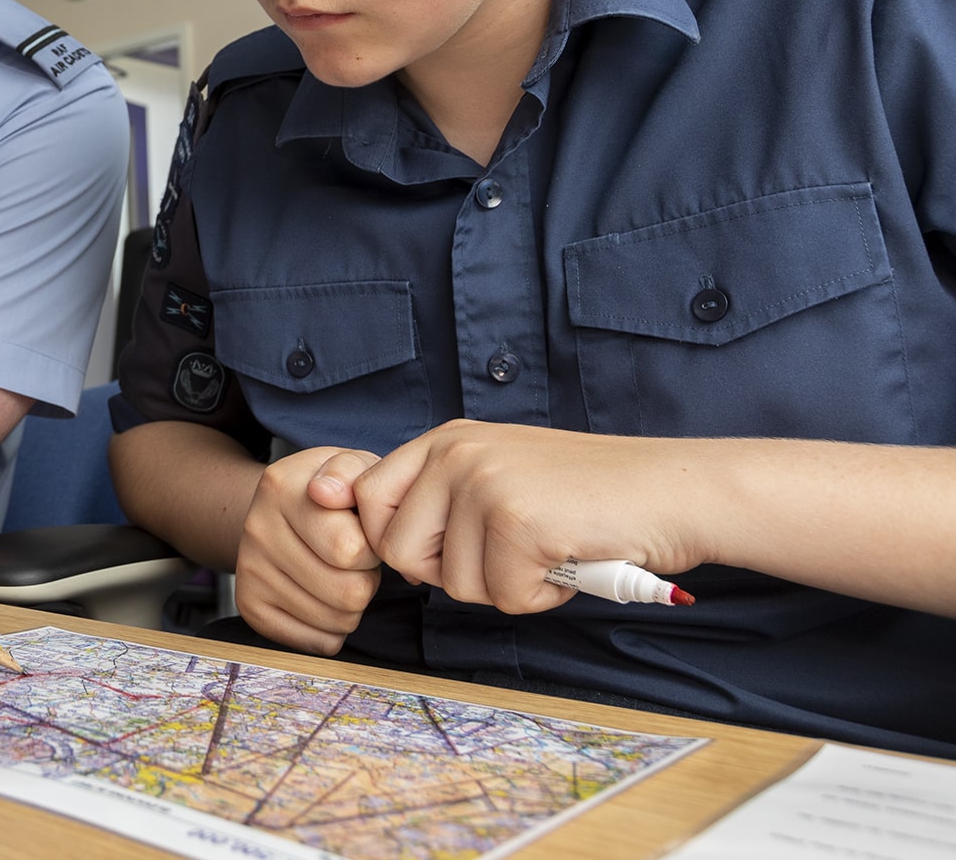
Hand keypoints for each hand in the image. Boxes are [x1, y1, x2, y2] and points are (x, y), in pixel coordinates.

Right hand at [234, 446, 383, 654]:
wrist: (283, 509)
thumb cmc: (332, 493)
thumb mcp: (350, 466)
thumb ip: (351, 470)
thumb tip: (326, 492)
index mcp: (282, 488)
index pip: (350, 551)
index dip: (373, 548)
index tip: (364, 534)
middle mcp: (257, 529)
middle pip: (347, 593)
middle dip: (366, 580)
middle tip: (354, 561)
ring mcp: (249, 570)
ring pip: (335, 621)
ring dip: (352, 606)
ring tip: (339, 575)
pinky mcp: (249, 606)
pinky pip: (315, 642)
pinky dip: (331, 629)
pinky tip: (324, 597)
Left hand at [351, 420, 706, 613]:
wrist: (674, 491)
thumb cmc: (589, 494)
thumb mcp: (500, 474)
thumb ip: (440, 496)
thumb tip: (362, 526)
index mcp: (447, 439)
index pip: (367, 496)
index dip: (393, 539)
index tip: (437, 553)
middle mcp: (457, 453)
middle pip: (398, 549)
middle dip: (451, 573)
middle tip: (506, 555)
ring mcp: (485, 485)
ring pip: (455, 584)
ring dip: (506, 586)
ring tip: (548, 549)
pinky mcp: (519, 524)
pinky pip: (505, 598)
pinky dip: (542, 595)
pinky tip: (569, 561)